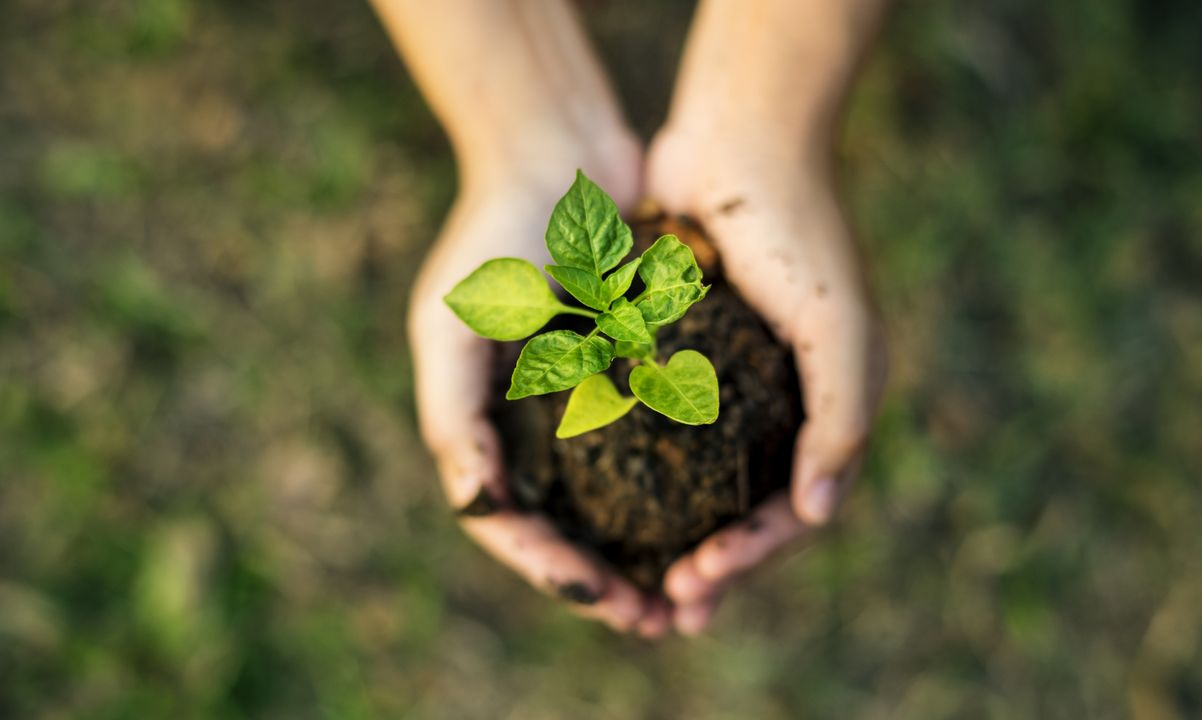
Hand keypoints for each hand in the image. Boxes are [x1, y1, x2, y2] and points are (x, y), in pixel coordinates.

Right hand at [406, 137, 673, 635]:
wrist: (558, 153)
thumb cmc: (494, 236)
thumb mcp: (453, 325)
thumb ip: (454, 417)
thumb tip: (478, 505)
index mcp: (486, 426)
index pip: (511, 524)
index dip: (553, 571)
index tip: (604, 597)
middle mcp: (537, 425)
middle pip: (571, 528)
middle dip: (610, 582)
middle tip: (660, 621)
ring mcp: (589, 402)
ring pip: (622, 501)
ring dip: (653, 551)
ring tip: (695, 591)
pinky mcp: (640, 372)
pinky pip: (663, 445)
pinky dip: (684, 487)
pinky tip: (720, 516)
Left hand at [645, 127, 888, 634]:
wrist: (742, 137)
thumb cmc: (799, 231)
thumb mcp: (838, 329)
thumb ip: (841, 420)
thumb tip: (818, 512)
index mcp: (829, 406)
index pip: (795, 510)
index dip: (751, 556)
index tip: (698, 583)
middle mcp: (785, 404)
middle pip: (749, 509)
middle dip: (714, 565)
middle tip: (668, 610)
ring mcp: (736, 383)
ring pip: (705, 483)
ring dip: (677, 535)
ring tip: (641, 580)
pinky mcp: (687, 355)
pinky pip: (668, 431)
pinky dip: (647, 474)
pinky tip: (611, 504)